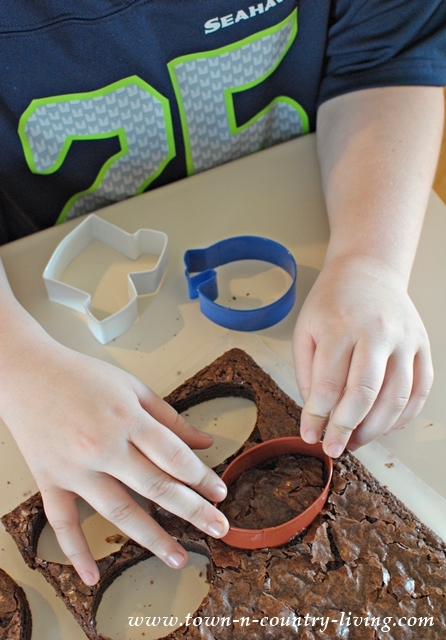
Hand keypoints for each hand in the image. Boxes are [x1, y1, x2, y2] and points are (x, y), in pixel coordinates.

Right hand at [0, 328, 228, 585]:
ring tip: (178, 558)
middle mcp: (103, 446)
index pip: (173, 456)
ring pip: (118, 511)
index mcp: (127, 418)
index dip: (201, 477)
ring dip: (152, 538)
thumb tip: (204, 443)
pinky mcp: (50, 481)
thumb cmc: (82, 377)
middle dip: (192, 510)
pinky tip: (93, 576)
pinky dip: (76, 552)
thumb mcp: (133, 387)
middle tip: (218, 529)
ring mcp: (75, 468)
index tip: (220, 493)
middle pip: (155, 487)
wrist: (27, 374)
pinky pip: (63, 523)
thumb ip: (170, 418)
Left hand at [293, 255, 432, 457]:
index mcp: (339, 327)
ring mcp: (404, 340)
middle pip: (363, 393)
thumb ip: (308, 374)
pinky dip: (405, 415)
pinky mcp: (422, 346)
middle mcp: (375, 333)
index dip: (317, 418)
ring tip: (356, 441)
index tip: (310, 436)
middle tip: (334, 448)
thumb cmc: (332, 303)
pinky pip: (420, 390)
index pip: (327, 385)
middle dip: (346, 428)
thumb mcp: (306, 331)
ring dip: (375, 428)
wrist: (368, 271)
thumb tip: (317, 416)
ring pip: (395, 397)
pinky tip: (386, 426)